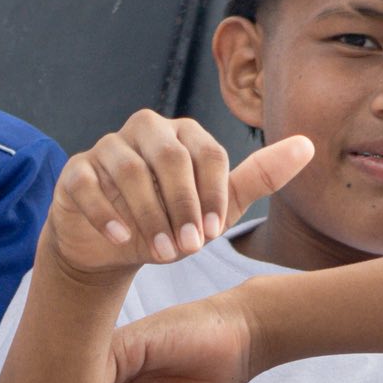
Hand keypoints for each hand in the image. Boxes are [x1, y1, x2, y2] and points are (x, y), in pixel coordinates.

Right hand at [44, 111, 312, 279]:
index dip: (212, 194)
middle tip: (188, 249)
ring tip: (160, 252)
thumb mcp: (215, 207)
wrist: (110, 248)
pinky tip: (120, 238)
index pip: (206, 152)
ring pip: (128, 169)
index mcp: (182, 133)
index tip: (213, 234)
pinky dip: (105, 211)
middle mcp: (144, 130)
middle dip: (182, 206)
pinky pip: (88, 182)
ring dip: (148, 215)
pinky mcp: (75, 170)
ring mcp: (106, 148)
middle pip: (169, 156)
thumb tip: (306, 144)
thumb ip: (258, 177)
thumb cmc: (167, 221)